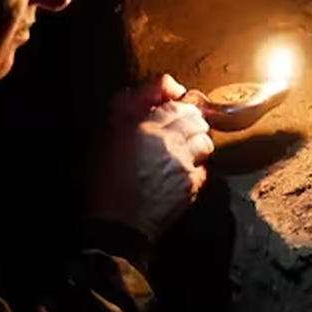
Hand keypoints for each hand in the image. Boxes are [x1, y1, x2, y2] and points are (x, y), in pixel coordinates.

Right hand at [86, 74, 214, 239]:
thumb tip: (167, 86)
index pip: (177, 106)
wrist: (117, 225)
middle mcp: (169, 144)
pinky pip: (203, 168)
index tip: (174, 112)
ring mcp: (184, 165)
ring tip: (180, 152)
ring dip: (196, 144)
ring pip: (205, 143)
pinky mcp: (192, 186)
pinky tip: (178, 173)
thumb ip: (133, 104)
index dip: (178, 108)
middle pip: (197, 121)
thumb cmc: (106, 180)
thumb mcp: (107, 134)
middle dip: (191, 122)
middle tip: (178, 131)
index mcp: (145, 128)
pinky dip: (194, 167)